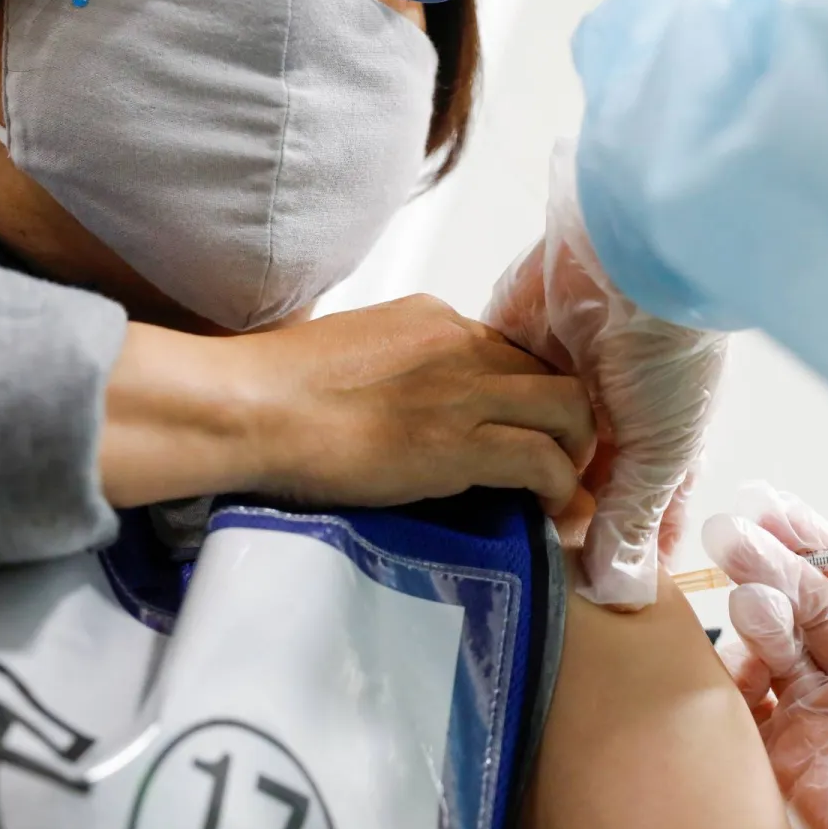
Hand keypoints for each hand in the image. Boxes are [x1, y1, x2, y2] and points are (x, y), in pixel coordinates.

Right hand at [101, 299, 596, 511]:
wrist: (253, 409)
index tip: (530, 426)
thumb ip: (396, 368)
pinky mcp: (461, 444)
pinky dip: (558, 488)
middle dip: (571, 419)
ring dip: (575, 452)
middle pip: (554, 373)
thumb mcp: (353, 352)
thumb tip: (406, 402)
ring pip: (568, 409)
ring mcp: (465, 390)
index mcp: (431, 319)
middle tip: (562, 459)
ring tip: (560, 488)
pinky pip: (544, 460)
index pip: (511, 351)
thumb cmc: (277, 388)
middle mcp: (461, 343)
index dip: (530, 393)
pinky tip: (546, 509)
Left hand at [486, 140, 725, 607]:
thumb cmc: (668, 357)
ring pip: (520, 445)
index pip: (630, 516)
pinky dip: (469, 423)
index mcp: (649, 442)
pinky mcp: (507, 351)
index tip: (576, 598)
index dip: (608, 554)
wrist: (633, 260)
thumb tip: (618, 595)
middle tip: (513, 567)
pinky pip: (483, 398)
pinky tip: (437, 462)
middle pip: (568, 485)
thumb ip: (632, 519)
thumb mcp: (662, 450)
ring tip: (465, 525)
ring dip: (500, 476)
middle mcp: (601, 417)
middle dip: (547, 520)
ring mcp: (553, 383)